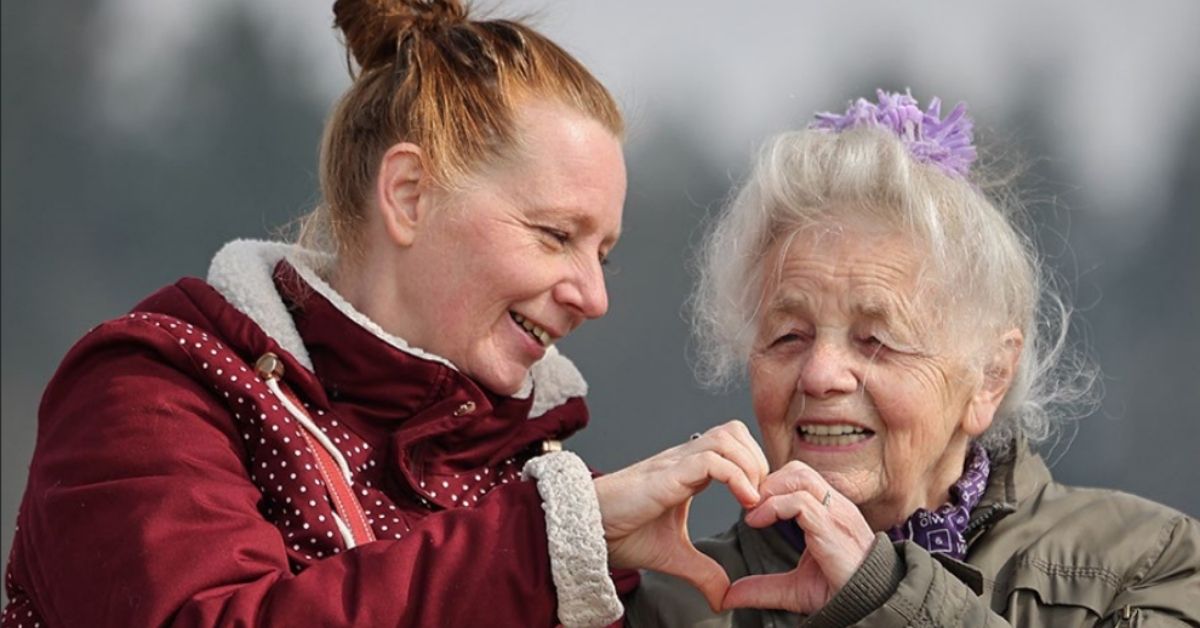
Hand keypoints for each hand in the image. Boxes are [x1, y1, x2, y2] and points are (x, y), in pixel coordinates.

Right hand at [594, 420, 768, 610]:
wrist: (588, 532)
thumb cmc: (622, 533)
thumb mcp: (674, 556)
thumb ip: (703, 571)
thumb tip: (723, 597)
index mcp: (686, 471)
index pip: (731, 446)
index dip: (753, 466)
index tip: (760, 502)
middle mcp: (683, 459)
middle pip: (732, 432)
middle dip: (757, 460)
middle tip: (760, 496)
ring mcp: (674, 464)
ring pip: (725, 437)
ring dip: (749, 465)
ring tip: (753, 498)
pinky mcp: (666, 475)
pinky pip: (711, 460)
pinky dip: (735, 476)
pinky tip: (744, 501)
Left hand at [722, 460, 873, 613]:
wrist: (871, 607)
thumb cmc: (840, 592)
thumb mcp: (794, 588)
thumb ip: (763, 587)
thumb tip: (731, 595)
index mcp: (830, 512)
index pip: (799, 478)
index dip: (771, 486)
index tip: (751, 508)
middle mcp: (835, 507)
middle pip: (797, 470)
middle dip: (767, 483)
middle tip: (747, 506)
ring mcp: (836, 514)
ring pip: (799, 477)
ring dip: (769, 490)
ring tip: (752, 512)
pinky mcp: (833, 527)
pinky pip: (801, 501)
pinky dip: (773, 506)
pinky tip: (758, 522)